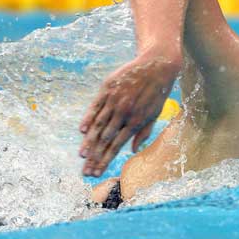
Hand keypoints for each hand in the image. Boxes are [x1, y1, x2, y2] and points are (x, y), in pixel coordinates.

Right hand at [79, 52, 180, 176]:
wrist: (157, 66)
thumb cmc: (157, 93)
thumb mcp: (154, 114)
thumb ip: (143, 133)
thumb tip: (133, 150)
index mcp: (136, 122)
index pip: (116, 146)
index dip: (105, 160)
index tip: (96, 172)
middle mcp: (124, 113)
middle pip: (104, 139)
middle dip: (94, 157)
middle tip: (84, 171)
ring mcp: (115, 100)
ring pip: (98, 124)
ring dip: (89, 142)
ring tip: (81, 155)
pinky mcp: (108, 88)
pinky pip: (95, 106)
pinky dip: (88, 118)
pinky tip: (82, 130)